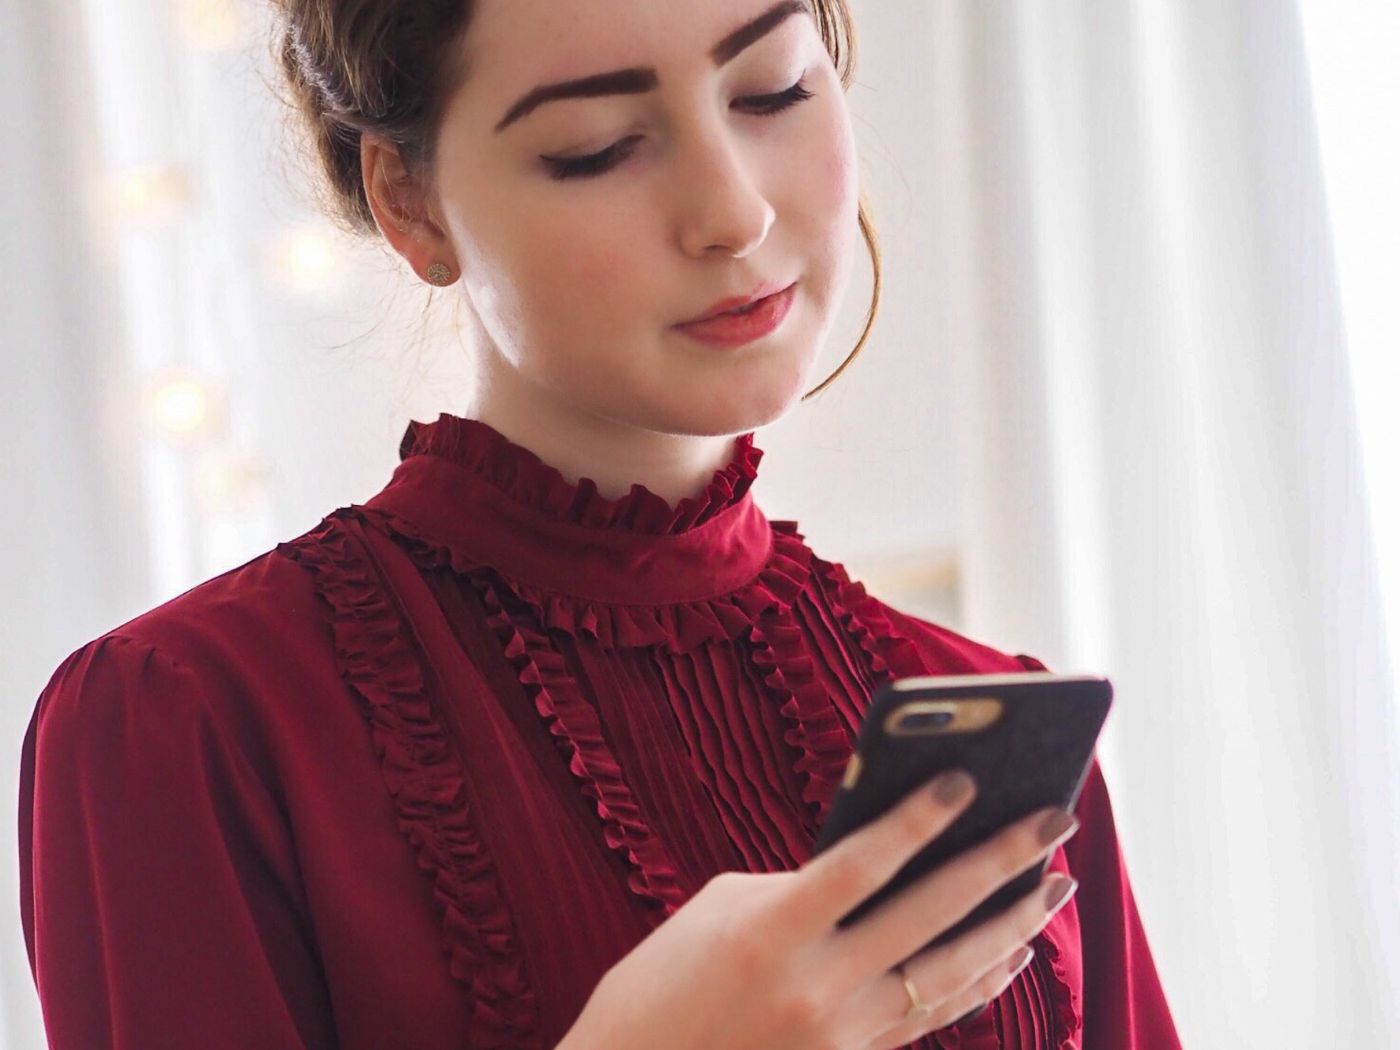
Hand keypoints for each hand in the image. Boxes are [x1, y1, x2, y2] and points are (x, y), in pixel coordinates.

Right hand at [558, 769, 1078, 1049]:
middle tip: (1054, 818)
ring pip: (951, 971)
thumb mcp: (719, 909)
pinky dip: (980, 981)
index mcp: (771, 933)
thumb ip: (799, 884)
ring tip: (1056, 883)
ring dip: (1013, 923)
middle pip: (929, 914)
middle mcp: (816, 986)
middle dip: (1001, 860)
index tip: (965, 778)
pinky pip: (934, 1015)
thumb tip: (874, 864)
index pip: (862, 865)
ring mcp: (841, 1033)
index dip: (917, 819)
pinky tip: (1013, 951)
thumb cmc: (662, 981)